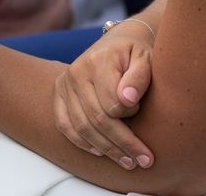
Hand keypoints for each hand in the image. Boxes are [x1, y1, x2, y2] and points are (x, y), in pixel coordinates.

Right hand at [53, 21, 154, 169]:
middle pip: (97, 119)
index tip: (144, 115)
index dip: (131, 115)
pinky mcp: (59, 93)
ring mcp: (65, 83)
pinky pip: (64, 124)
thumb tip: (127, 99)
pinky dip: (81, 142)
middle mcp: (76, 72)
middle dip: (123, 144)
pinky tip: (99, 152)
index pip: (113, 103)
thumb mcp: (146, 58)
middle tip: (145, 160)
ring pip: (81, 126)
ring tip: (128, 162)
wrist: (118, 43)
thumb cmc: (136, 54)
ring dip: (105, 149)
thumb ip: (139, 77)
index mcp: (97, 62)